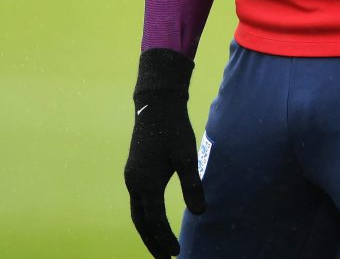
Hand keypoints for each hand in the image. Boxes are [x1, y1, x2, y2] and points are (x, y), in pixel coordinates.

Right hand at [124, 49, 204, 258]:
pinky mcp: (134, 170)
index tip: (176, 254)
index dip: (165, 239)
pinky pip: (138, 201)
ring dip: (148, 230)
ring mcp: (132, 176)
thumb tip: (200, 213)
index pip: (155, 221)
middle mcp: (134, 183)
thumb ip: (192, 186)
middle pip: (141, 222)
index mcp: (146, 183)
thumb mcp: (187, 157)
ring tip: (160, 245)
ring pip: (137, 212)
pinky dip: (145, 215)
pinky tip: (155, 218)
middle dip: (152, 242)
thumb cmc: (174, 129)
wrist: (156, 104)